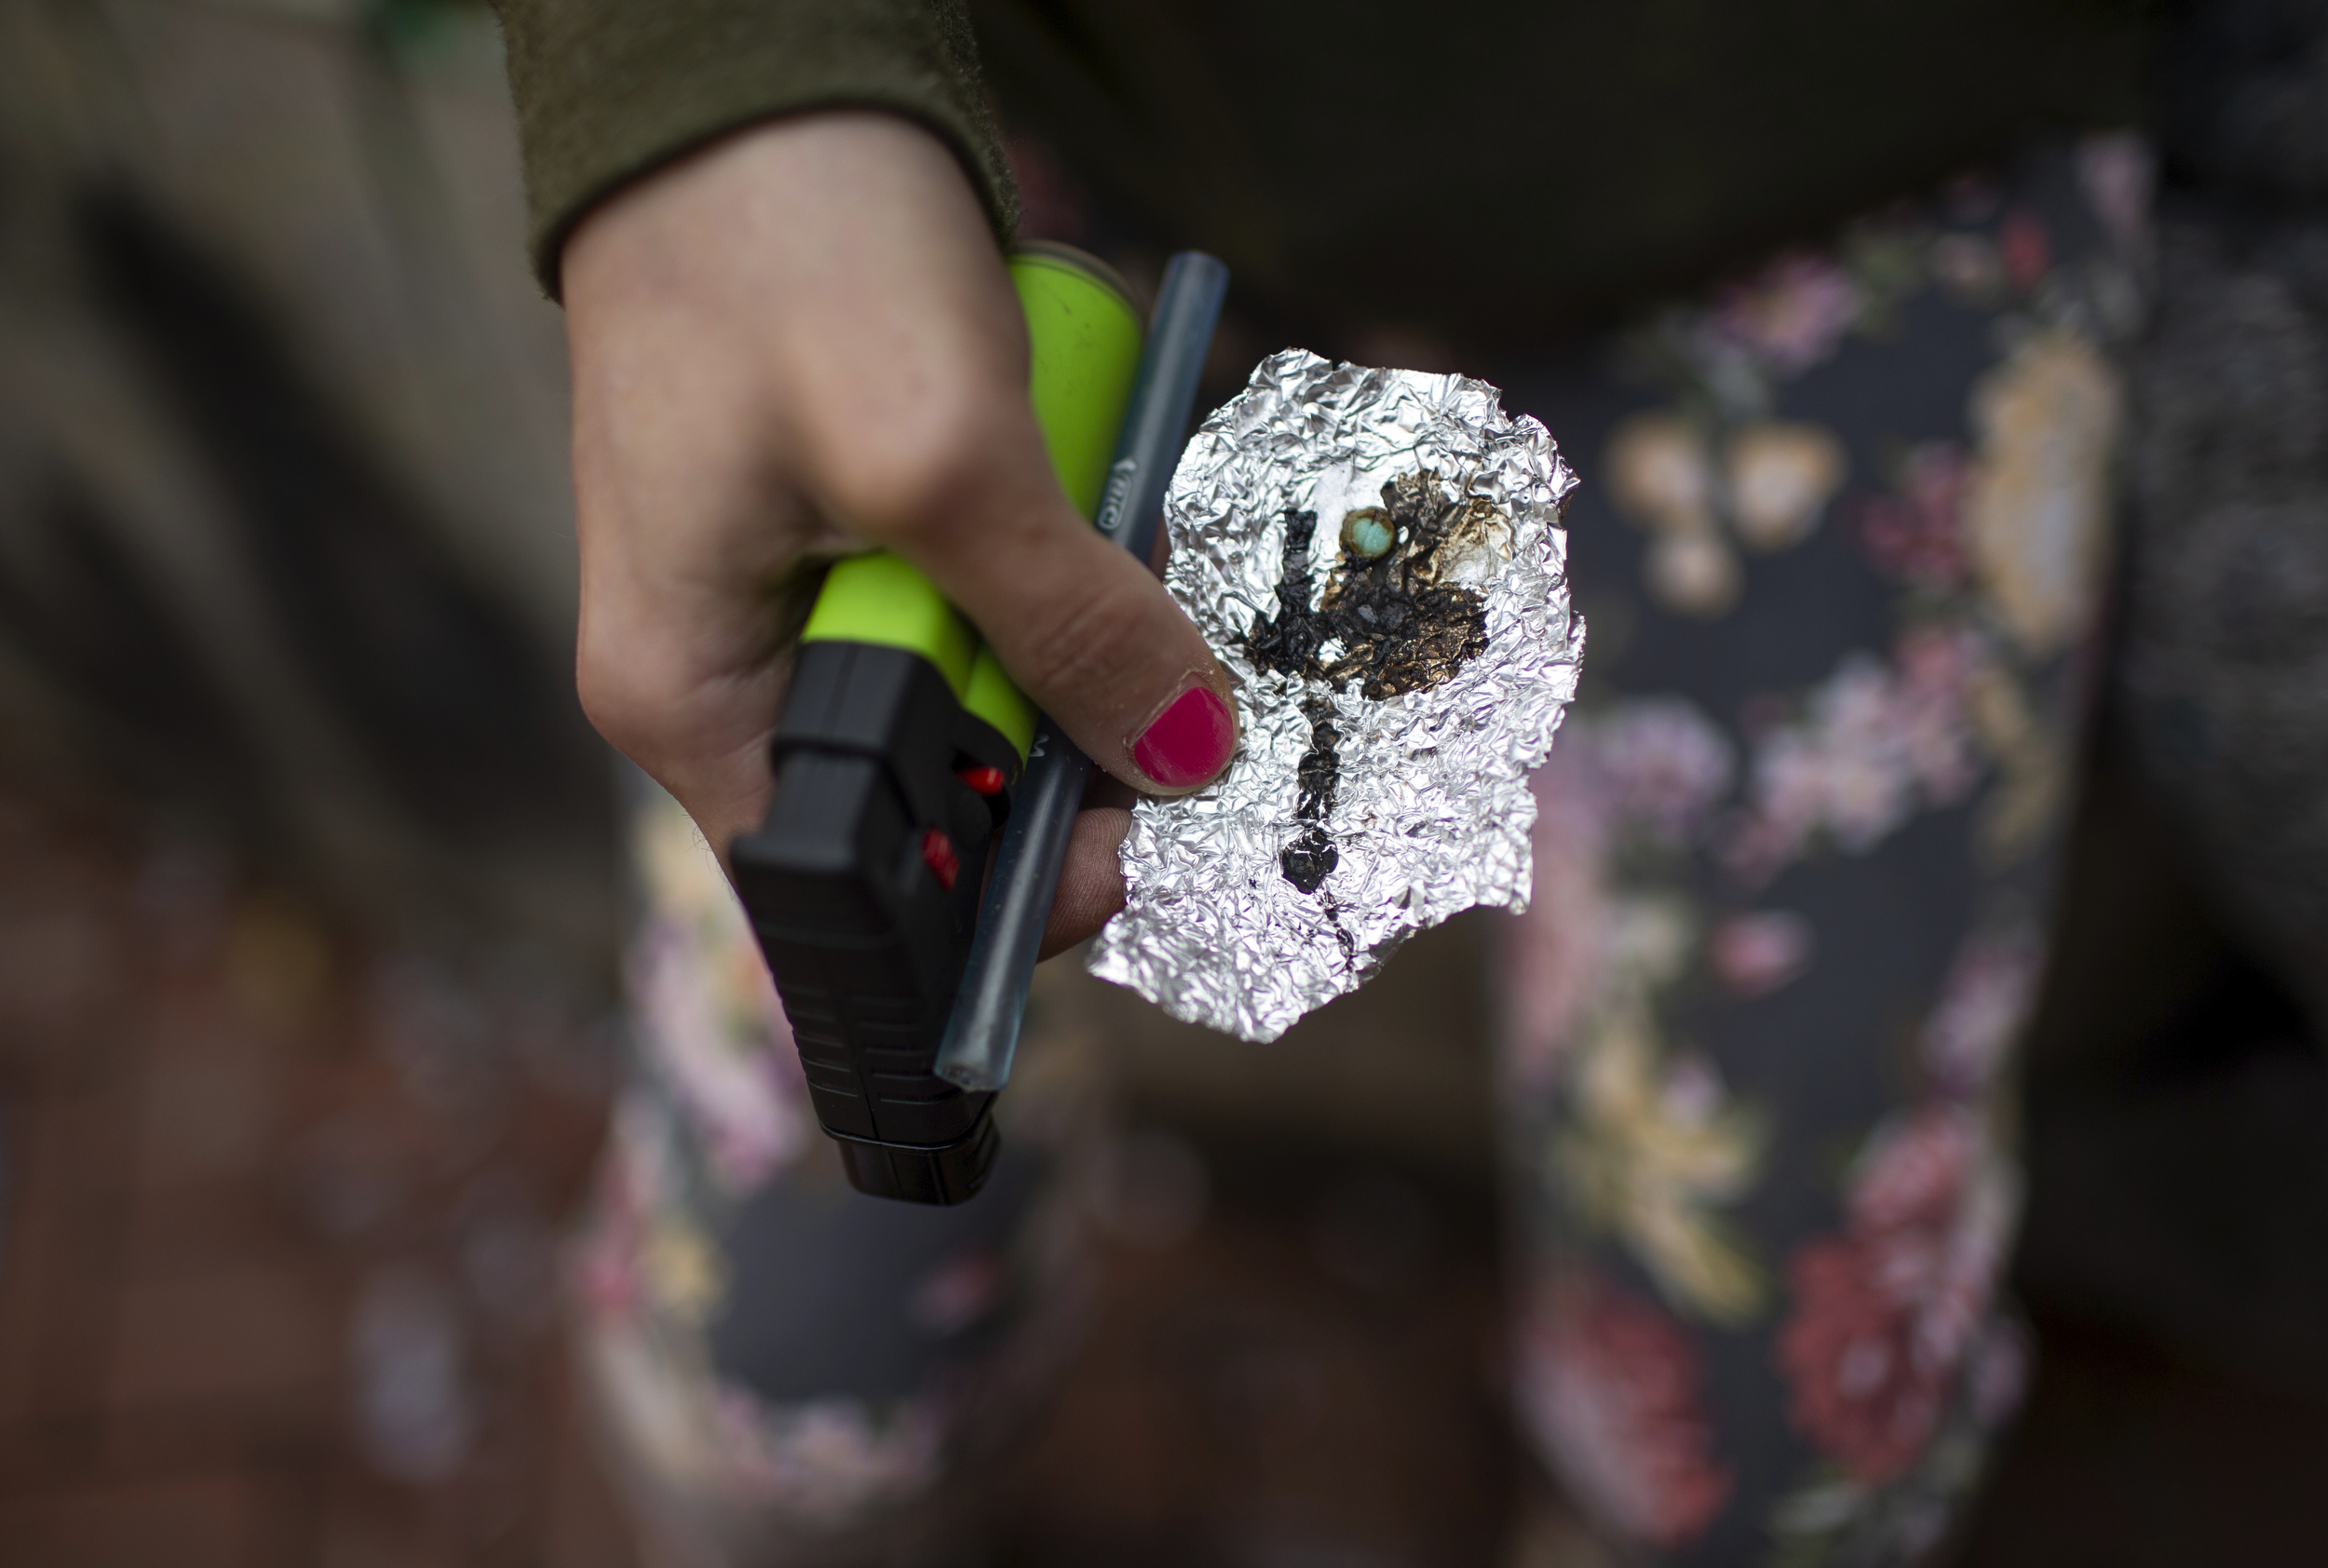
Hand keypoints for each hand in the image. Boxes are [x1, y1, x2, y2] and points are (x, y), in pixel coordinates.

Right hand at [560, 112, 1235, 953]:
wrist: (747, 75)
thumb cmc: (785, 250)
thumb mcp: (941, 460)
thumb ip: (1066, 627)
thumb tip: (1184, 752)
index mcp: (695, 703)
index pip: (863, 886)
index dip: (1004, 887)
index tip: (1132, 838)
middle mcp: (726, 677)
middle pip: (930, 794)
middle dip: (1053, 734)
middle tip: (1143, 648)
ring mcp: (784, 599)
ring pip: (966, 693)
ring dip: (1059, 637)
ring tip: (1101, 534)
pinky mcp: (842, 529)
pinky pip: (967, 599)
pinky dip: (1038, 566)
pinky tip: (1068, 491)